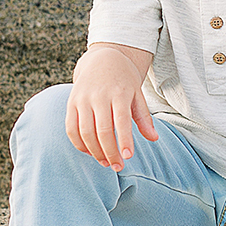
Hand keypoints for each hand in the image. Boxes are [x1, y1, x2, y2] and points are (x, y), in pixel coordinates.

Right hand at [68, 46, 156, 166]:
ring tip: (106, 162)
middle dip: (110, 152)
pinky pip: (71, 128)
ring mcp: (83, 99)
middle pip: (102, 130)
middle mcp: (99, 96)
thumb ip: (144, 117)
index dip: (124, 140)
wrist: (103, 58)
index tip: (128, 156)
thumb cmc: (124, 80)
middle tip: (118, 166)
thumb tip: (154, 138)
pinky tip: (90, 152)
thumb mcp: (137, 94)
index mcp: (119, 93)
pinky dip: (79, 144)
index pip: (122, 120)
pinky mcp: (71, 103)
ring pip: (85, 131)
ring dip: (95, 151)